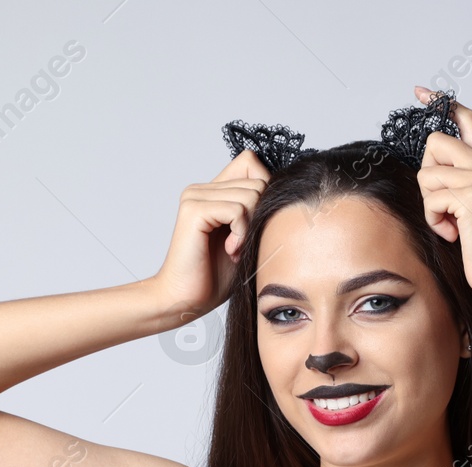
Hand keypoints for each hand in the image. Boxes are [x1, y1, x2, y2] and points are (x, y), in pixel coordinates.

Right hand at [148, 150, 269, 320]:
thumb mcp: (247, 237)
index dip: (264, 190)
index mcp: (214, 191)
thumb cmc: (216, 276)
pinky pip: (238, 209)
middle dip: (260, 215)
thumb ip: (257, 210)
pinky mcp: (194, 209)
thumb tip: (285, 190)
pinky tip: (230, 251)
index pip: (251, 162)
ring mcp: (196, 196)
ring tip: (235, 250)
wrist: (186, 299)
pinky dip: (241, 233)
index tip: (255, 225)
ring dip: (251, 228)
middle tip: (243, 244)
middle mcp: (202, 188)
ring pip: (251, 194)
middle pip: (258, 180)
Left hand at [414, 86, 471, 301]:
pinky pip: (431, 198)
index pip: (467, 118)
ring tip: (451, 224)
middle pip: (434, 142)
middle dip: (428, 174)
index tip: (421, 93)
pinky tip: (453, 234)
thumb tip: (431, 166)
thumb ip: (462, 179)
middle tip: (443, 204)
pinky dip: (434, 220)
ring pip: (427, 173)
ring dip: (430, 204)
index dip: (442, 103)